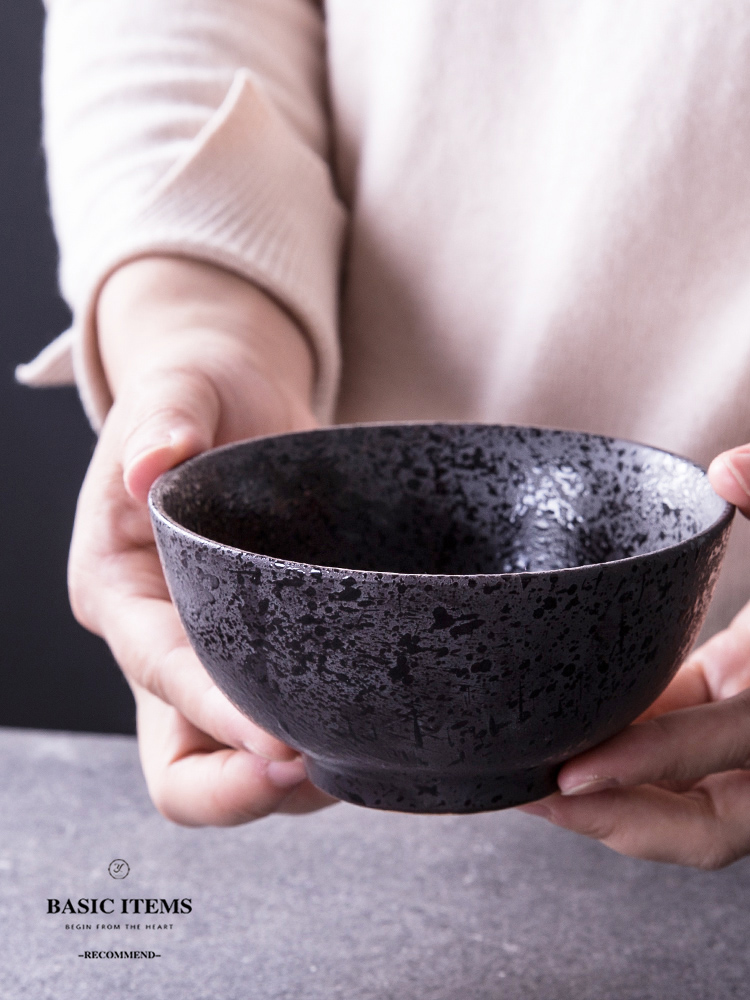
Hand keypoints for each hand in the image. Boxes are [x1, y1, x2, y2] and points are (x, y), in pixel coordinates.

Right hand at [69, 256, 335, 824]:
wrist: (240, 406)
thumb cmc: (201, 395)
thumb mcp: (179, 387)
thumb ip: (164, 417)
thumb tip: (152, 463)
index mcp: (119, 591)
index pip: (161, 673)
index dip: (218, 713)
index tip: (286, 743)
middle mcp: (158, 646)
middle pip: (181, 768)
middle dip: (243, 790)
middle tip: (322, 772)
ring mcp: (214, 663)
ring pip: (241, 766)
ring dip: (301, 780)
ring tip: (369, 754)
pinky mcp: (266, 662)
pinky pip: (290, 729)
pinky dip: (332, 743)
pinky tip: (383, 725)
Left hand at [519, 444, 749, 867]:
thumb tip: (727, 468)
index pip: (720, 747)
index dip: (647, 765)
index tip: (572, 774)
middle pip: (706, 828)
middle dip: (614, 822)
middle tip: (531, 797)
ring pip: (687, 811)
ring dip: (609, 803)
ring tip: (527, 777)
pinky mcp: (728, 730)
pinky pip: (675, 766)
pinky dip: (623, 761)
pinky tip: (566, 737)